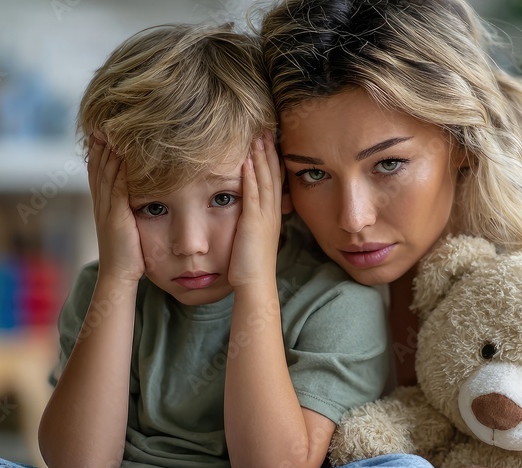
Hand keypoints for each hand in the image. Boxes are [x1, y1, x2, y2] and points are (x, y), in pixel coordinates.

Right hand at [87, 135, 144, 283]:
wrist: (119, 274)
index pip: (98, 170)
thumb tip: (138, 194)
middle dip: (101, 143)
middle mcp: (101, 202)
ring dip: (109, 150)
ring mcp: (107, 208)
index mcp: (102, 203)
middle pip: (98, 165)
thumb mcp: (124, 224)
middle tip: (103, 121)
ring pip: (106, 172)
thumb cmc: (127, 252)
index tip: (102, 130)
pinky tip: (124, 154)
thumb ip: (127, 207)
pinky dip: (120, 169)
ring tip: (112, 129)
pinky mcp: (117, 215)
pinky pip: (118, 187)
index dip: (99, 149)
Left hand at [228, 132, 282, 289]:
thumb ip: (253, 221)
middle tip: (266, 129)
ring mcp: (265, 217)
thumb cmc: (252, 265)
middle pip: (273, 175)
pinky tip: (247, 162)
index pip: (274, 181)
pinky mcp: (254, 223)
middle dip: (269, 151)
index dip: (272, 159)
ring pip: (265, 181)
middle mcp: (272, 213)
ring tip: (258, 137)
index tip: (268, 141)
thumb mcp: (255, 238)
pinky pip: (253, 196)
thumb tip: (248, 211)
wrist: (256, 284)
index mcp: (273, 215)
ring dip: (261, 158)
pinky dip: (250, 177)